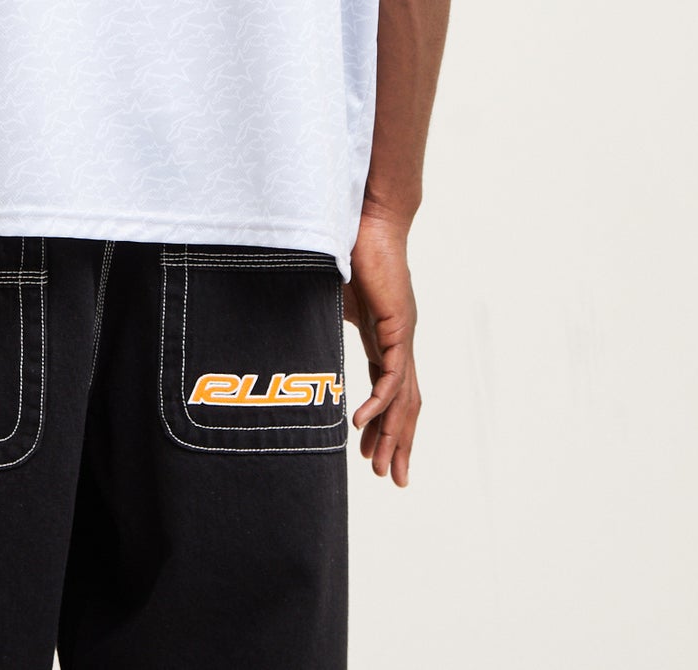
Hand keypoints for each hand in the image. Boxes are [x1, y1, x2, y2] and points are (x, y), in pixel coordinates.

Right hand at [343, 210, 421, 485]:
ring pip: (402, 398)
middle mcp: (399, 341)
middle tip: (393, 478)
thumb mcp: (332, 298)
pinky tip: (364, 425)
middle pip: (405, 404)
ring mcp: (402, 336)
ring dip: (392, 434)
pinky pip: (392, 376)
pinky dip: (380, 404)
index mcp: (385, 336)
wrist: (371, 219)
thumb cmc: (351, 249)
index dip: (383, 422)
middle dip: (398, 442)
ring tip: (381, 466)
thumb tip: (291, 331)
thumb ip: (320, 320)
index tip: (371, 452)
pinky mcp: (397, 327)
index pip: (390, 389)